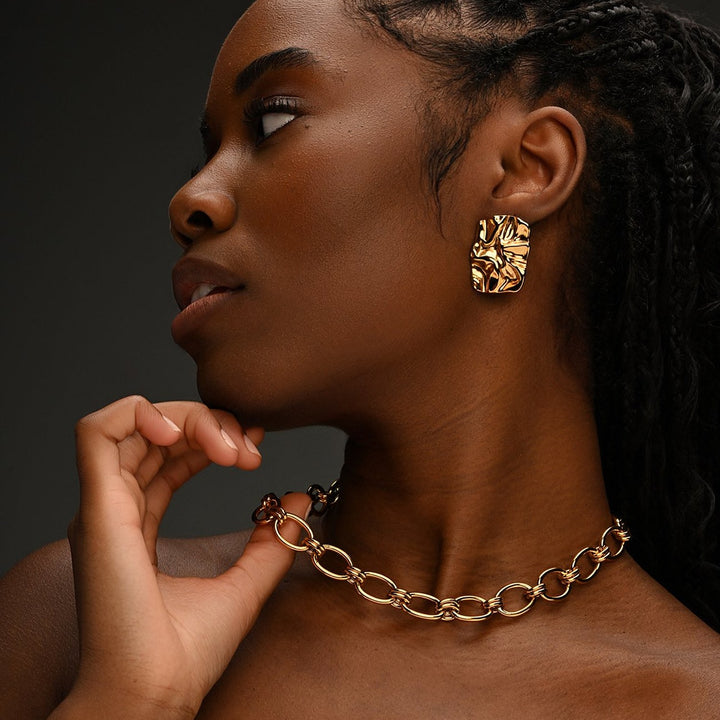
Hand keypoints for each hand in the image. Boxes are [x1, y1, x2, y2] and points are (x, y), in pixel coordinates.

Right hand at [51, 396, 309, 718]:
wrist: (155, 694)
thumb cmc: (186, 652)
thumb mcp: (246, 584)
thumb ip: (270, 541)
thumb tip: (299, 502)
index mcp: (139, 521)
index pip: (170, 455)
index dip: (212, 437)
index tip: (255, 449)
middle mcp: (118, 508)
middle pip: (155, 432)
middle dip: (207, 423)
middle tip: (248, 449)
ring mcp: (104, 506)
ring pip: (131, 424)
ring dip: (184, 416)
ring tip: (225, 445)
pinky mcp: (98, 508)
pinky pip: (95, 433)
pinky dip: (136, 413)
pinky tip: (180, 430)